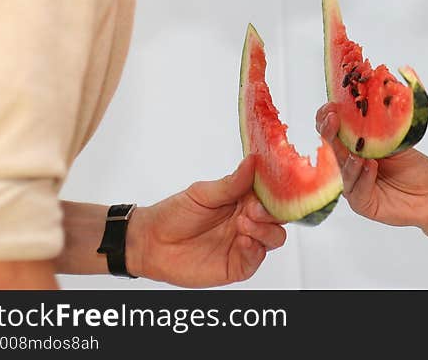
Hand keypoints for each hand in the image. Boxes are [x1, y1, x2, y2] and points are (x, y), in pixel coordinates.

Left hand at [127, 155, 285, 286]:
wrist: (150, 243)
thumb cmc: (173, 215)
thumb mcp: (202, 193)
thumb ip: (231, 183)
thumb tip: (252, 162)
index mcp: (242, 200)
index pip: (270, 194)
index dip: (275, 190)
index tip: (273, 186)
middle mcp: (248, 221)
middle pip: (278, 217)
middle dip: (273, 211)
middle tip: (256, 208)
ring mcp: (244, 243)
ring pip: (274, 238)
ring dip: (265, 230)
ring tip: (244, 223)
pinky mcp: (236, 265)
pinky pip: (256, 260)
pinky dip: (254, 250)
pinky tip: (243, 241)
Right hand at [315, 103, 427, 229]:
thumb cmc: (414, 168)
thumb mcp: (397, 143)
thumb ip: (381, 130)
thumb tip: (371, 107)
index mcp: (356, 148)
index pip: (335, 132)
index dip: (328, 120)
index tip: (331, 107)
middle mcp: (351, 165)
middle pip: (333, 149)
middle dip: (330, 133)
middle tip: (332, 119)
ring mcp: (355, 185)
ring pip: (344, 171)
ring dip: (349, 159)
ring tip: (358, 152)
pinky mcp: (362, 203)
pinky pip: (357, 191)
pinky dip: (362, 177)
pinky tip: (369, 166)